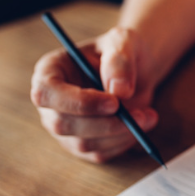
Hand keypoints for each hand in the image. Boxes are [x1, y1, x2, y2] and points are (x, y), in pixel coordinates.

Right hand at [31, 27, 159, 162]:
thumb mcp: (124, 42)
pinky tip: (141, 126)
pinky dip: (124, 143)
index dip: (78, 102)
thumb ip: (119, 60)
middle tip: (140, 115)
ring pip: (84, 143)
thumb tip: (119, 91)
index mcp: (49, 72)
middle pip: (63, 124)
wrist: (136, 70)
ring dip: (121, 134)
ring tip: (148, 116)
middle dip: (106, 123)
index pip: (46, 94)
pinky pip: (100, 153)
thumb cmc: (123, 51)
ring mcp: (65, 127)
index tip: (113, 103)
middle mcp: (51, 104)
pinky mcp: (83, 144)